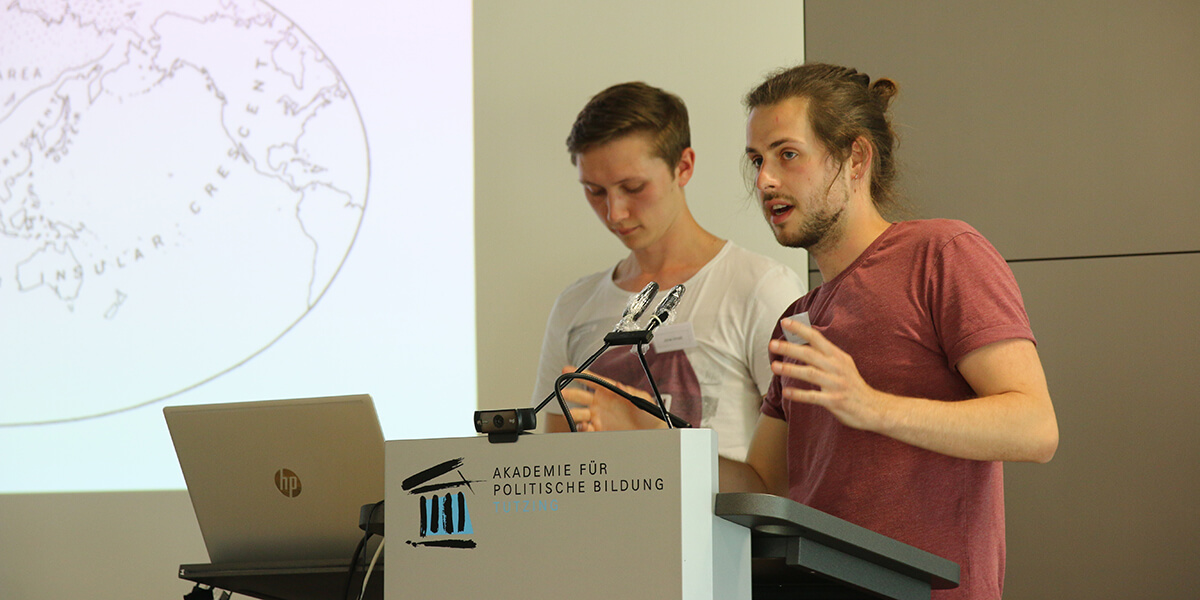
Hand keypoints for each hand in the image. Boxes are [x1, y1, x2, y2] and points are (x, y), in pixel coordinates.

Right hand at [558, 366, 667, 431]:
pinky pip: (585, 428)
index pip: (593, 381)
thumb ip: (630, 392)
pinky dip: (581, 427)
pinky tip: (584, 426)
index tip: (567, 370)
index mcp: (611, 391)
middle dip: (570, 393)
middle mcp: (602, 403)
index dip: (580, 375)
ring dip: (572, 412)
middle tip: (563, 392)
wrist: (653, 434)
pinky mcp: (600, 430)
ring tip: (570, 413)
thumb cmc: (650, 414)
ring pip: (580, 413)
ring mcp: (600, 417)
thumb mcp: (643, 399)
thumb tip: (619, 385)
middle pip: (581, 396)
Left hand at [769, 318, 888, 431]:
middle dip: (790, 348)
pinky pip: (814, 397)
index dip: (800, 329)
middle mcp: (837, 367)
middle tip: (772, 344)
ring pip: (810, 373)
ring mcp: (836, 384)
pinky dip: (799, 394)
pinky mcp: (835, 401)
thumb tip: (801, 342)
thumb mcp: (842, 365)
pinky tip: (786, 392)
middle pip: (810, 354)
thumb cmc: (852, 385)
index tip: (785, 323)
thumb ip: (824, 355)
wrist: (873, 408)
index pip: (817, 338)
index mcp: (837, 356)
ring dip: (791, 369)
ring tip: (774, 366)